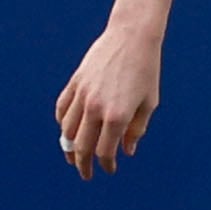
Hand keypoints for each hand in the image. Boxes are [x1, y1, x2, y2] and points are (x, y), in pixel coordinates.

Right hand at [54, 25, 162, 179]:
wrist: (132, 37)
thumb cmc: (146, 70)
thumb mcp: (149, 102)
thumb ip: (136, 130)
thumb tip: (126, 151)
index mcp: (117, 116)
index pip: (105, 151)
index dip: (107, 164)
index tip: (110, 169)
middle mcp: (96, 108)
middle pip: (81, 147)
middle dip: (83, 164)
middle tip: (86, 173)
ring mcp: (82, 95)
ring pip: (67, 130)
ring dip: (69, 147)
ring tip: (74, 155)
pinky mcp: (75, 83)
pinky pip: (62, 109)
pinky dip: (62, 123)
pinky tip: (68, 131)